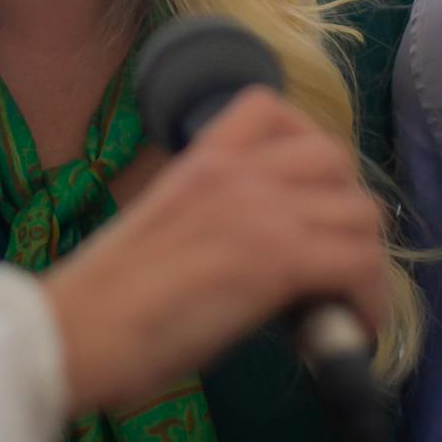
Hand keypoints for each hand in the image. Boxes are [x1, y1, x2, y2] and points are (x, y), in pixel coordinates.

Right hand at [37, 88, 390, 414]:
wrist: (74, 332)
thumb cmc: (103, 301)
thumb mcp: (164, 229)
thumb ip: (216, 221)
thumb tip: (269, 260)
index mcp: (200, 160)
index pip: (272, 109)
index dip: (308, 146)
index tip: (308, 197)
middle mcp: (236, 172)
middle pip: (336, 160)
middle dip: (347, 210)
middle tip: (332, 262)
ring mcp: (258, 210)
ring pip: (361, 214)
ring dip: (364, 263)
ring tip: (340, 305)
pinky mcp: (276, 259)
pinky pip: (360, 265)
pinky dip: (367, 302)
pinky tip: (348, 331)